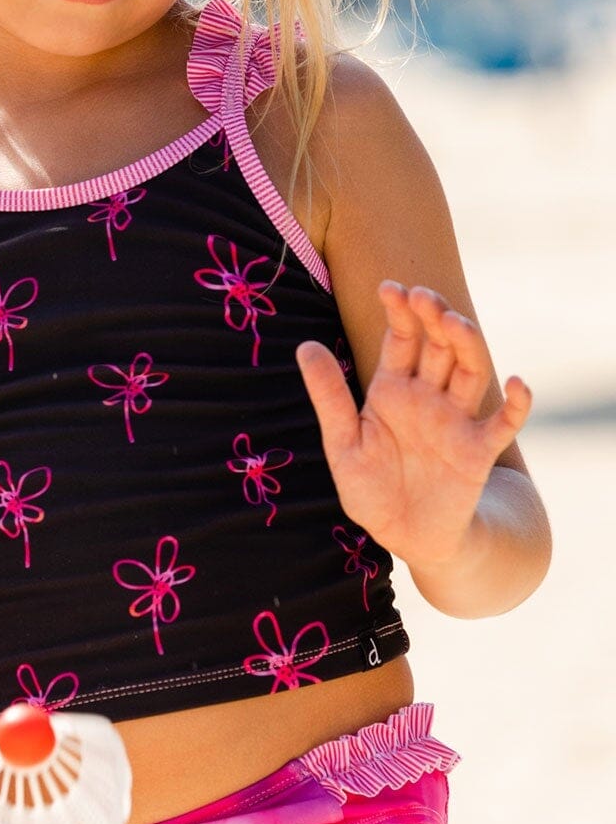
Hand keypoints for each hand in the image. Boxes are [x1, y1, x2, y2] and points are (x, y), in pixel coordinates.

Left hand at [295, 281, 531, 569]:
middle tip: (422, 297)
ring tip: (455, 323)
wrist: (403, 536)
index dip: (399, 312)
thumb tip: (306, 345)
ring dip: (467, 345)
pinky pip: (503, 423)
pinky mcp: (478, 452)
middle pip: (439, 346)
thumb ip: (329, 396)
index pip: (400, 339)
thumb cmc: (369, 487)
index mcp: (393, 388)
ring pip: (471, 372)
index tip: (391, 287)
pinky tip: (517, 381)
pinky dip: (518, 404)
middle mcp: (428, 396)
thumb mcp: (342, 442)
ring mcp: (456, 421)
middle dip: (433, 319)